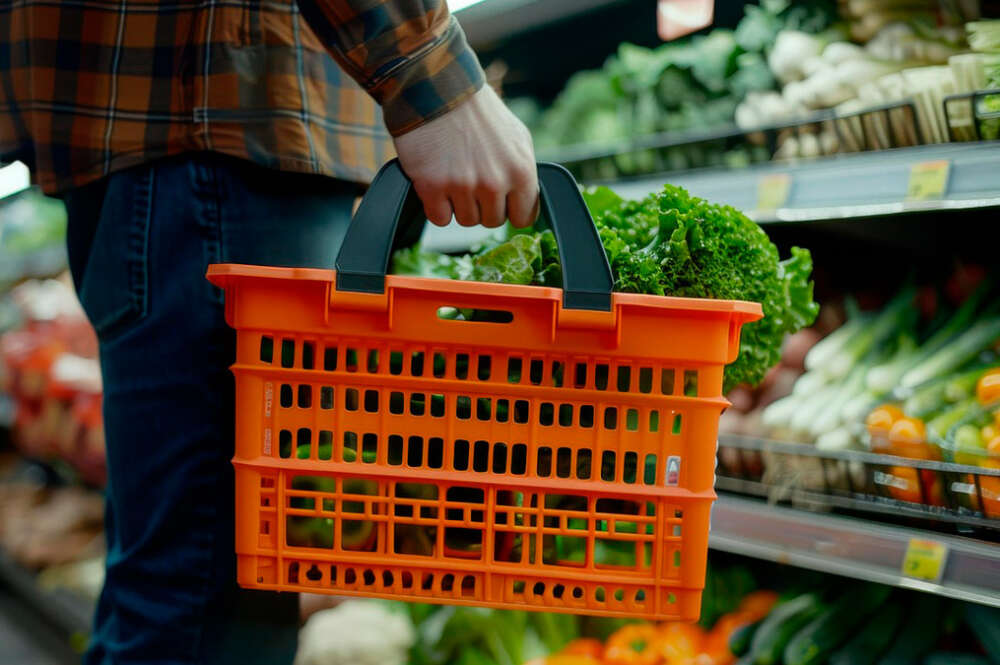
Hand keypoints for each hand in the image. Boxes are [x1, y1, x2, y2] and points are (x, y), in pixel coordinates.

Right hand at [393, 85, 538, 228]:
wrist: (438, 90)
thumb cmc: (478, 113)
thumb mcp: (517, 137)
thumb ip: (523, 172)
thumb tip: (526, 200)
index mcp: (521, 171)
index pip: (524, 217)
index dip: (511, 209)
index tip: (501, 200)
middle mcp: (495, 182)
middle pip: (492, 221)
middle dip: (483, 205)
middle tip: (472, 179)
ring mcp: (463, 186)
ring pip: (466, 221)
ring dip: (459, 204)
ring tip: (454, 175)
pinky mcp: (433, 187)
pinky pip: (439, 218)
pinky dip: (437, 206)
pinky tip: (437, 183)